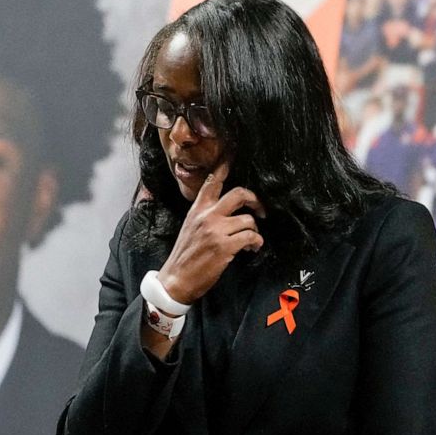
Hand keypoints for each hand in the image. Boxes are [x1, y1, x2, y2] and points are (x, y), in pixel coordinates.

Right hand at [156, 160, 265, 304]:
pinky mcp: (224, 247)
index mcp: (197, 209)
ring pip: (248, 219)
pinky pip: (251, 237)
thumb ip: (206, 215)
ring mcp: (216, 230)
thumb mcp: (190, 227)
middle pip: (238, 193)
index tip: (232, 155)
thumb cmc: (185, 256)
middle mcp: (207, 215)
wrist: (176, 279)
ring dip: (255, 230)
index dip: (224, 167)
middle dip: (254, 199)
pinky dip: (256, 242)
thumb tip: (227, 211)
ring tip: (251, 239)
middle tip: (259, 209)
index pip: (212, 181)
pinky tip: (251, 248)